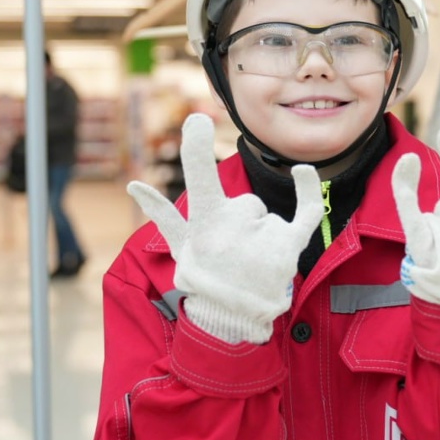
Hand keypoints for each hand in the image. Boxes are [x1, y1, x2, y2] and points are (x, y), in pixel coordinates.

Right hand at [128, 114, 324, 342]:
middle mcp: (230, 231)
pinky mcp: (288, 251)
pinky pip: (305, 211)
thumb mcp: (180, 248)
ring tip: (251, 266)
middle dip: (243, 222)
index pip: (199, 179)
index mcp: (202, 225)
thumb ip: (162, 214)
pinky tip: (302, 172)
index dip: (196, 148)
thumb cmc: (205, 278)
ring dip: (263, 236)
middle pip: (247, 204)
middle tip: (233, 254)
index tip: (197, 119)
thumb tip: (133, 184)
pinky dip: (306, 190)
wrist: (231, 320)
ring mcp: (261, 241)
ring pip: (268, 217)